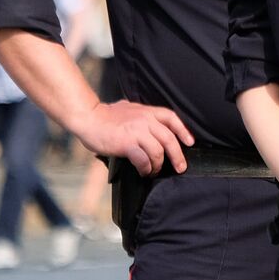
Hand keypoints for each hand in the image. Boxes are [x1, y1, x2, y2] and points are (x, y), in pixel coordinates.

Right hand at [74, 100, 193, 174]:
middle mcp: (145, 120)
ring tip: (154, 171)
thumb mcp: (128, 108)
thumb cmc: (105, 116)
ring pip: (158, 152)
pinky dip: (146, 168)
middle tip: (180, 167)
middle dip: (177, 156)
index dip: (183, 131)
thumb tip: (148, 120)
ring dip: (158, 165)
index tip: (190, 142)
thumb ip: (140, 114)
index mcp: (147, 111)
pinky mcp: (127, 144)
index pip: (171, 118)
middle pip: (169, 139)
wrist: (88, 118)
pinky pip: (143, 160)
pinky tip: (144, 172)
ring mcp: (136, 132)